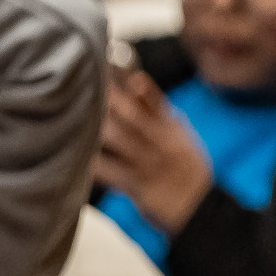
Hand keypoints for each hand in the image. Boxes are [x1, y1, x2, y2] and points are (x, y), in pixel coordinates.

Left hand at [91, 69, 212, 232]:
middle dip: (112, 99)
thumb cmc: (181, 163)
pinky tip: (79, 156)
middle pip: (134, 118)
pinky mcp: (138, 187)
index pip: (155, 102)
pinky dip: (95, 164)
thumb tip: (133, 78)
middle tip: (91, 84)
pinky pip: (112, 173)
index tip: (121, 68)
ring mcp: (150, 165)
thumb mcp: (177, 134)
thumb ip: (155, 109)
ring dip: (101, 126)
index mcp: (171, 128)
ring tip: (77, 110)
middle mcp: (162, 144)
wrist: (197, 207)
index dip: (139, 86)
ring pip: (122, 141)